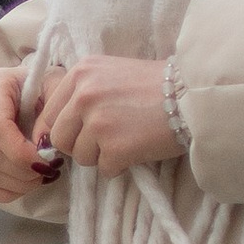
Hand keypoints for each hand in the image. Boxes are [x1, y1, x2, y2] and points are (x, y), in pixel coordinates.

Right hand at [0, 64, 58, 205]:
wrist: (38, 92)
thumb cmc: (49, 88)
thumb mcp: (58, 88)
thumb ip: (53, 112)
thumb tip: (42, 144)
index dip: (21, 152)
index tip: (47, 160)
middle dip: (24, 170)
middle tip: (50, 170)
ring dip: (19, 183)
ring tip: (43, 175)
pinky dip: (7, 193)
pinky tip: (27, 184)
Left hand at [34, 57, 179, 177]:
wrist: (194, 94)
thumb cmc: (156, 85)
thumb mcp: (111, 73)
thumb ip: (82, 93)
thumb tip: (54, 130)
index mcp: (80, 73)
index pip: (49, 114)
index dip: (63, 129)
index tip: (79, 134)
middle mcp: (83, 95)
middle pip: (59, 139)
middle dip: (79, 146)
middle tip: (105, 142)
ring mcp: (98, 122)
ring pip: (81, 157)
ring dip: (101, 156)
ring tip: (127, 140)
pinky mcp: (115, 147)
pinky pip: (105, 169)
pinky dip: (120, 165)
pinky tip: (138, 148)